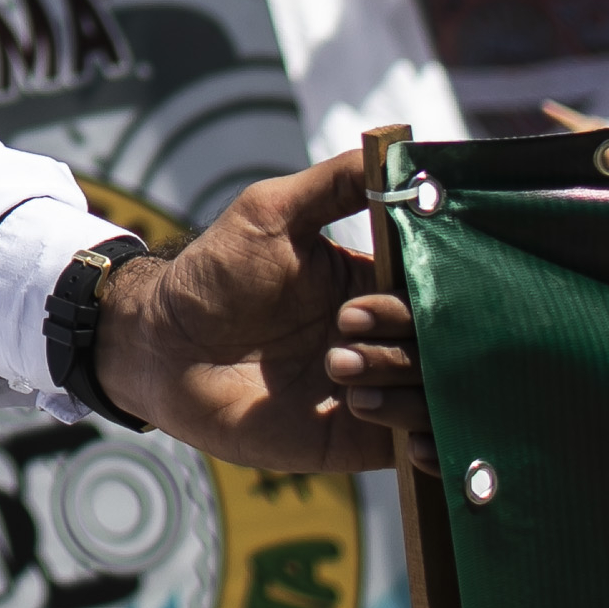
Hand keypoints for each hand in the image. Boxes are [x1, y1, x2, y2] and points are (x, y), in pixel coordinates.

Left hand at [93, 151, 418, 474]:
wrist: (163, 344)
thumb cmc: (215, 271)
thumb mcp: (271, 210)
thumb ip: (334, 183)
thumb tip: (402, 155)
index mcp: (376, 283)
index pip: (440, 290)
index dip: (422, 293)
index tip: (366, 297)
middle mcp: (387, 337)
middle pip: (445, 343)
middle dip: (402, 337)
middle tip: (342, 329)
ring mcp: (380, 389)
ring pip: (439, 395)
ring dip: (398, 380)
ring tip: (336, 369)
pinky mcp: (362, 439)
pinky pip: (423, 452)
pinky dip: (428, 446)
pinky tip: (393, 432)